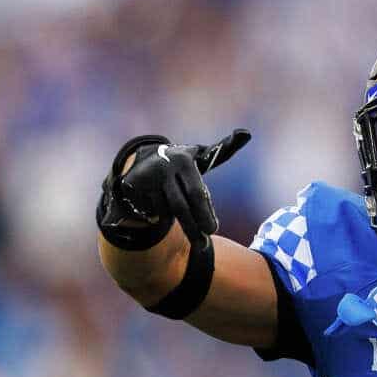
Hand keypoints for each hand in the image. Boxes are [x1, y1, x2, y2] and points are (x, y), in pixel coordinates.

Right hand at [98, 129, 250, 242]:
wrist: (143, 161)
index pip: (197, 193)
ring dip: (183, 227)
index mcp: (184, 160)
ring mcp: (146, 178)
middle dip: (194, 228)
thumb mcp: (202, 156)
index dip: (205, 213)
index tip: (213, 230)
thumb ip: (225, 148)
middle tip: (204, 244)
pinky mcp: (130, 188)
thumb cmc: (183, 165)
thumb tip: (246, 133)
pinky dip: (161, 218)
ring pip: (167, 212)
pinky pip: (151, 212)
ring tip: (197, 238)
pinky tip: (167, 217)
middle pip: (181, 207)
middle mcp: (163, 168)